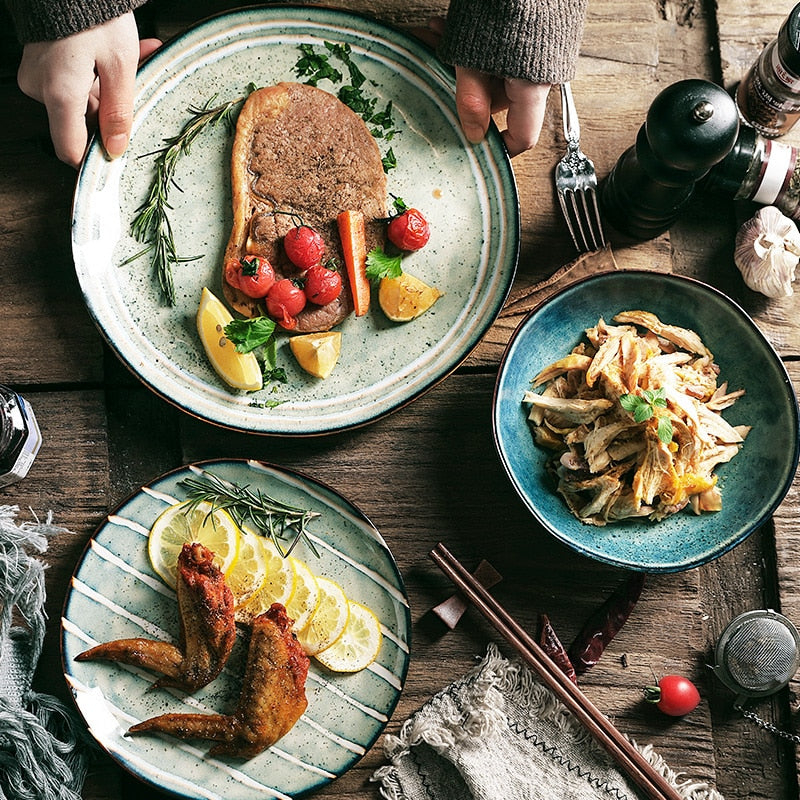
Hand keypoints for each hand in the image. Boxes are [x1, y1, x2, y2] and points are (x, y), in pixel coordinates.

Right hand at [17, 13, 160, 167]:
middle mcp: (42, 87)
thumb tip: (116, 148)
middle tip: (139, 88)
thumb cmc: (94, 13)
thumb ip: (118, 112)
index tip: (117, 153)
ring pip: (82, 98)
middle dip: (113, 109)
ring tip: (138, 62)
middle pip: (82, 121)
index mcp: (59, 94)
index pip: (70, 150)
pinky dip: (99, 73)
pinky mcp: (42, 61)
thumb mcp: (120, 66)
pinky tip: (123, 56)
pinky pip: (74, 79)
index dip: (95, 157)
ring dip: (111, 87)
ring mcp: (38, 73)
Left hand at [419, 18, 550, 156]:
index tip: (478, 145)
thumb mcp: (472, 58)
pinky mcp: (537, 33)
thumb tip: (473, 135)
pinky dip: (479, 46)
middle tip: (442, 73)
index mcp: (533, 85)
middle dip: (469, 90)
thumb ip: (471, 101)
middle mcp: (543, 73)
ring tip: (438, 38)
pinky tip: (452, 28)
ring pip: (498, 73)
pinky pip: (504, 52)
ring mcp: (541, 53)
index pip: (523, 136)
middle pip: (502, 102)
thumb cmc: (504, 4)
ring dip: (467, 62)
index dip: (501, 146)